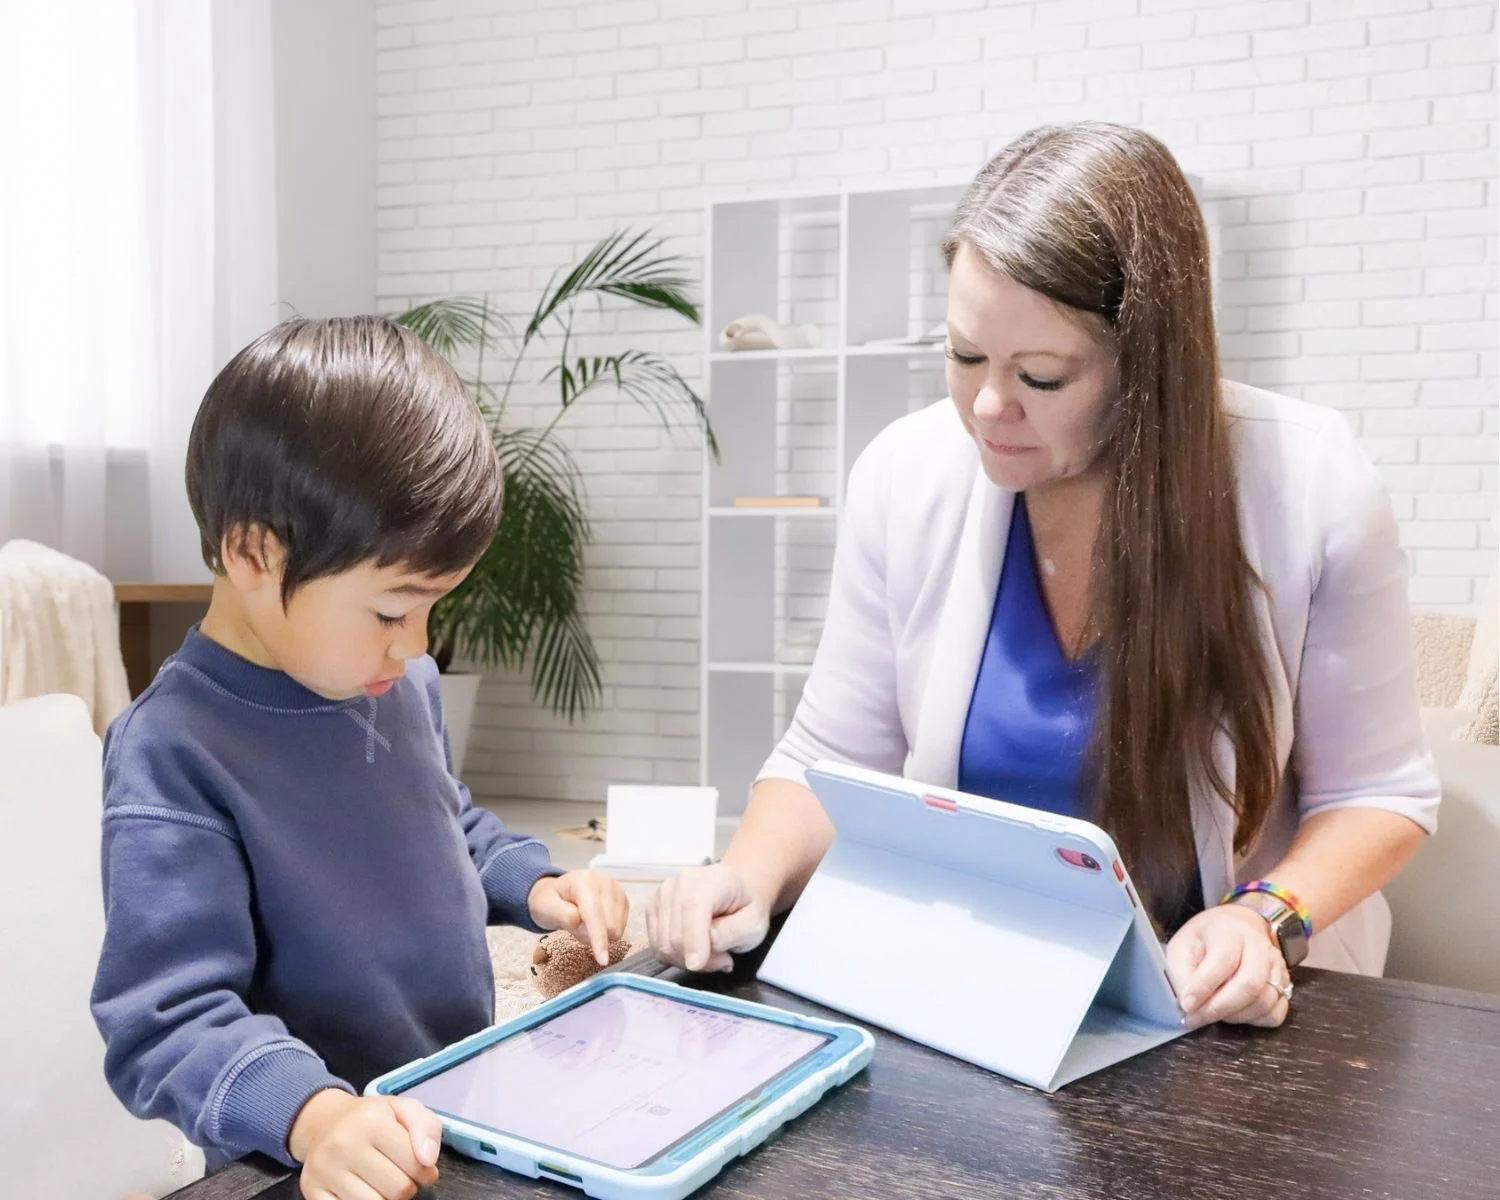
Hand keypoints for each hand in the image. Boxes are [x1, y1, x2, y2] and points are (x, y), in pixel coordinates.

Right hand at [289, 1089, 440, 1199]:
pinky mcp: (311, 1190)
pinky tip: (363, 1190)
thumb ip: (427, 1128)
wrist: (323, 1122)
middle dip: (407, 1186)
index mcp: (372, 1121)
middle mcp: (344, 1144)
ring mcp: (325, 1169)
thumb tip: (428, 1161)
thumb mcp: (404, 1109)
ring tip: (383, 1184)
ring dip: (386, 1199)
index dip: (425, 1172)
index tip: (421, 1168)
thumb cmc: (372, 1118)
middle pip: (398, 1190)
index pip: (416, 1164)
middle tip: (399, 1175)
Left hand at [528, 870, 629, 965]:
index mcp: (585, 880)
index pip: (595, 914)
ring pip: (617, 929)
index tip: (602, 960)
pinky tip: (595, 921)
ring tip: (584, 922)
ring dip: (598, 935)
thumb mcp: (545, 906)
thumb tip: (578, 920)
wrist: (560, 891)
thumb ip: (560, 914)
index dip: (598, 938)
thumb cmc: (551, 900)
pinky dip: (606, 932)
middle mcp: (606, 882)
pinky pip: (621, 929)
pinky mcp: (624, 901)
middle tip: (575, 925)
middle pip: (610, 925)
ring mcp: (618, 890)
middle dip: (591, 935)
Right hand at [646, 863, 769, 972]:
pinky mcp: (652, 910)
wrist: (733, 893)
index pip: (692, 908)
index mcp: (710, 880)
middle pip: (674, 933)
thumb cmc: (745, 908)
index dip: (692, 940)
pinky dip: (675, 957)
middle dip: (697, 958)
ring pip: (663, 944)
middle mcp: (679, 883)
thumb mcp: (754, 923)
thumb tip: (708, 942)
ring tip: (712, 955)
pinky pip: (657, 946)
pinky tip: (695, 951)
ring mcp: (661, 896)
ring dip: (687, 960)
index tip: (698, 965)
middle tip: (724, 961)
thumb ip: (732, 932)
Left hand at [1166, 903, 1292, 1029]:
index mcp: (1230, 930)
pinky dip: (1255, 1021)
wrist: (1237, 928)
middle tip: (1196, 1018)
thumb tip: (1189, 1004)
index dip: (1204, 986)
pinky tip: (1236, 1013)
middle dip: (1220, 1008)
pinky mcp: (1285, 984)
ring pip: (1264, 1002)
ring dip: (1235, 1016)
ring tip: (1212, 1013)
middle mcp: (1259, 947)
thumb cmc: (1205, 940)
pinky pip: (1276, 1013)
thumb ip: (1182, 973)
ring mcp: (1276, 966)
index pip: (1223, 960)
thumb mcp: (1182, 945)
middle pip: (1249, 985)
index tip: (1187, 1005)